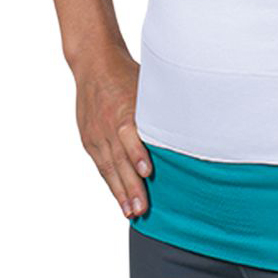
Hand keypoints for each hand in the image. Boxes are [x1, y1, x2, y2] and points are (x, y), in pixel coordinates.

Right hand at [73, 45, 151, 218]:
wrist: (94, 65)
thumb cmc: (127, 75)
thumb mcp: (145, 85)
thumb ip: (159, 107)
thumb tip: (188, 122)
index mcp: (123, 109)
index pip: (129, 135)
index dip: (137, 154)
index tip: (147, 171)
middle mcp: (107, 125)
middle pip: (119, 159)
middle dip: (130, 185)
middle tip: (141, 208)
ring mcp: (96, 135)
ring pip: (109, 167)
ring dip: (120, 191)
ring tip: (131, 212)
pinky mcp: (89, 140)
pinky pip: (101, 165)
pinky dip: (111, 183)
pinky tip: (120, 199)